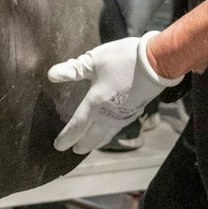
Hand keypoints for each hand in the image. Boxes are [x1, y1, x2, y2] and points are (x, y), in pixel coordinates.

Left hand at [46, 32, 181, 154]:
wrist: (157, 62)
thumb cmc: (123, 59)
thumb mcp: (95, 60)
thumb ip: (73, 70)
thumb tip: (51, 74)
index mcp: (96, 103)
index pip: (77, 125)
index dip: (67, 137)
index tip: (58, 146)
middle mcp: (109, 115)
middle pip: (92, 137)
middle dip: (82, 144)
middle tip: (74, 149)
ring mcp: (124, 115)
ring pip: (106, 135)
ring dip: (96, 142)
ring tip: (90, 145)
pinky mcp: (135, 111)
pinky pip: (117, 129)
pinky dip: (109, 134)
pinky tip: (110, 130)